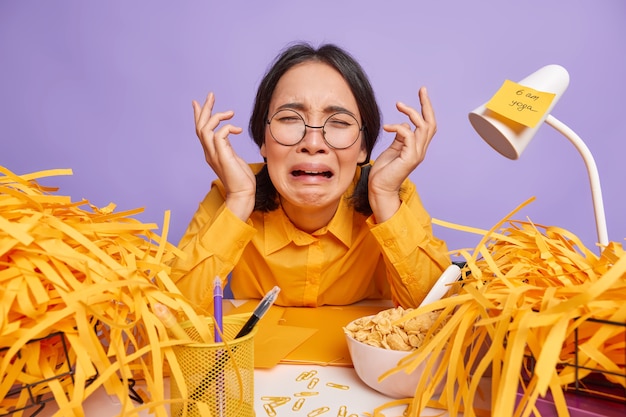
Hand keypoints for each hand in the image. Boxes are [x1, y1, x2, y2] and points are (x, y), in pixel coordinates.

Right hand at [193, 92, 254, 220]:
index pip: (201, 131)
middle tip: (211, 95)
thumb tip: (231, 134)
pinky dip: (228, 128)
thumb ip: (229, 147)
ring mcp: (214, 155)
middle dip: (205, 109)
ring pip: (205, 129)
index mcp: (211, 152)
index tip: (199, 103)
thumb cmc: (242, 179)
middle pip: (200, 127)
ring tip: (230, 112)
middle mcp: (209, 152)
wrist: (243, 194)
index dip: (200, 116)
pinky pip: (219, 135)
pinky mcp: (222, 157)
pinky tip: (238, 130)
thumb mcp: (234, 158)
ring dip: (216, 116)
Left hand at [368, 86, 436, 221]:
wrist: (379, 189)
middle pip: (431, 123)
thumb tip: (404, 125)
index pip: (427, 125)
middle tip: (422, 90)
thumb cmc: (384, 171)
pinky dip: (398, 127)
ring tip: (399, 104)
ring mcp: (416, 154)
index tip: (421, 93)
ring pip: (423, 127)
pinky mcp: (409, 157)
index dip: (426, 108)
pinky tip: (387, 127)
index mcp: (417, 147)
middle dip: (427, 105)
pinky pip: (408, 135)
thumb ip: (400, 138)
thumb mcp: (393, 149)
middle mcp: (420, 150)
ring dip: (411, 112)